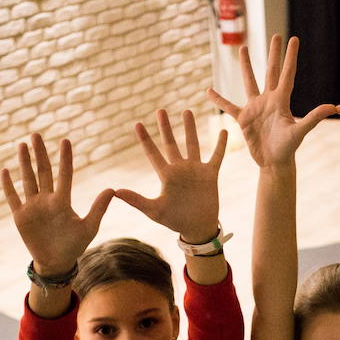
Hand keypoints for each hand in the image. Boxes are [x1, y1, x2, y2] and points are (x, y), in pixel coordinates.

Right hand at [2, 135, 112, 275]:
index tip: (65, 141)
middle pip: (42, 172)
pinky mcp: (20, 216)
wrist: (56, 262)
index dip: (65, 159)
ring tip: (22, 145)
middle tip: (36, 134)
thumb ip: (98, 209)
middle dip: (39, 153)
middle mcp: (47, 199)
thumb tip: (112, 189)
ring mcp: (32, 206)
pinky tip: (5, 170)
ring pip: (27, 180)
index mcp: (63, 201)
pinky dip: (8, 185)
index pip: (64, 175)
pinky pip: (13, 198)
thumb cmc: (74, 245)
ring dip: (24, 163)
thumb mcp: (89, 228)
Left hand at [115, 109, 226, 243]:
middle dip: (166, 127)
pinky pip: (216, 156)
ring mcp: (195, 170)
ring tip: (186, 111)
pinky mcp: (210, 175)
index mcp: (166, 176)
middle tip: (160, 110)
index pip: (153, 153)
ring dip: (190, 128)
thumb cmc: (175, 221)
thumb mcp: (154, 210)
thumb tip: (115, 191)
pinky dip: (221, 145)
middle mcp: (180, 169)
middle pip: (171, 143)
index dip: (145, 139)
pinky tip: (223, 130)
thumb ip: (136, 200)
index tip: (138, 124)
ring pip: (192, 144)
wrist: (197, 228)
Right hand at [208, 34, 333, 166]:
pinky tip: (208, 91)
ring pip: (249, 81)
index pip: (287, 73)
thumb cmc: (288, 149)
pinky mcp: (243, 119)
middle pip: (271, 71)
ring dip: (245, 65)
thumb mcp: (299, 132)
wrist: (274, 163)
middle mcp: (269, 100)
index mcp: (282, 100)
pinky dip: (219, 100)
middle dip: (273, 54)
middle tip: (276, 35)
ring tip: (242, 48)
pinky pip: (228, 106)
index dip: (291, 56)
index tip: (294, 39)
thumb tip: (331, 106)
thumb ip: (313, 118)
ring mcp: (255, 108)